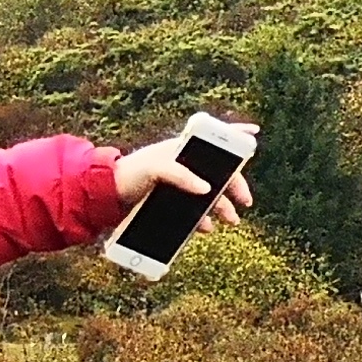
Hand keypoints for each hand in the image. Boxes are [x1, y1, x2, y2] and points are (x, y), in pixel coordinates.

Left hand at [111, 124, 257, 235]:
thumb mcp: (155, 169)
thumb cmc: (130, 174)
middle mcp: (184, 165)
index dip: (234, 133)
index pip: (212, 137)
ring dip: (222, 207)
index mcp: (182, 150)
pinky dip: (203, 220)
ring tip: (231, 221)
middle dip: (235, 185)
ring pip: (209, 194)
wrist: (106, 195)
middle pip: (218, 172)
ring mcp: (179, 184)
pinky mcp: (171, 201)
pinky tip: (206, 228)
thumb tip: (206, 190)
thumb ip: (181, 176)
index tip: (255, 133)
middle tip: (245, 201)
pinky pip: (194, 210)